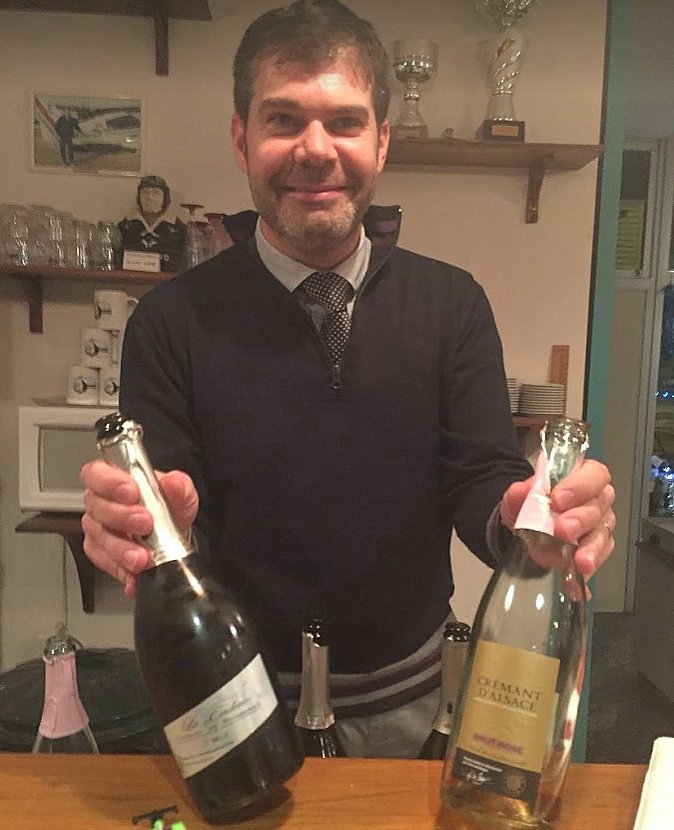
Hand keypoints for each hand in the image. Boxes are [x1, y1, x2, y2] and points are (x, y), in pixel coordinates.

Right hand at [80, 459, 198, 596]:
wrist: (174, 538)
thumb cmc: (169, 509)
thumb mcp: (181, 494)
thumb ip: (178, 486)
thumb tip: (172, 483)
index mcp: (114, 479)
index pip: (96, 473)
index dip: (109, 481)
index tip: (131, 492)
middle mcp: (101, 503)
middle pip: (97, 507)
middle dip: (121, 517)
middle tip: (144, 524)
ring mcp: (99, 529)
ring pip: (100, 538)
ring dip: (122, 549)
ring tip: (142, 556)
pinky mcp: (101, 553)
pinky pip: (105, 562)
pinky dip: (122, 570)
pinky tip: (135, 574)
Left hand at [500, 459, 614, 578]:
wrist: (525, 526)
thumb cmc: (530, 504)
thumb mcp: (518, 497)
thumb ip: (519, 492)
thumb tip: (520, 491)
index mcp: (582, 476)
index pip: (594, 474)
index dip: (580, 486)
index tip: (558, 499)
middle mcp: (597, 499)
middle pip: (599, 506)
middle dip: (581, 518)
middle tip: (563, 530)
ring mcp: (600, 525)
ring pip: (603, 534)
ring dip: (591, 548)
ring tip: (580, 560)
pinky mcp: (597, 549)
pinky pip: (597, 558)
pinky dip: (586, 570)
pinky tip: (577, 580)